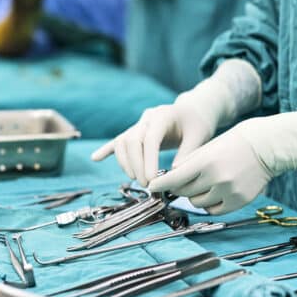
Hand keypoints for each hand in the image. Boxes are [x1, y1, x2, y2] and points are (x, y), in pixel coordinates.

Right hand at [90, 96, 219, 186]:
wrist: (194, 111)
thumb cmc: (198, 124)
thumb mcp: (200, 137)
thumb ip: (187, 154)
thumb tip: (174, 173)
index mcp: (163, 116)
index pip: (150, 138)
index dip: (148, 160)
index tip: (152, 179)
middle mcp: (147, 118)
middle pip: (132, 140)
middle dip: (136, 165)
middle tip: (146, 184)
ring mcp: (139, 123)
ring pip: (123, 141)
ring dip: (126, 162)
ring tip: (136, 179)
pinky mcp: (135, 131)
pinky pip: (118, 140)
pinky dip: (107, 150)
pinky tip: (95, 158)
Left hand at [147, 122, 272, 214]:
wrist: (266, 146)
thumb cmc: (236, 143)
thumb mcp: (209, 147)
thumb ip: (190, 162)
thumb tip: (171, 178)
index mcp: (206, 161)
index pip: (175, 178)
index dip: (161, 184)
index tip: (152, 187)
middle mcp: (216, 178)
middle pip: (184, 192)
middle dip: (178, 188)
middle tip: (180, 182)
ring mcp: (228, 192)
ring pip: (197, 203)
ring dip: (194, 196)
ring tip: (203, 183)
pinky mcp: (238, 202)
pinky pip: (213, 210)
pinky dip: (208, 204)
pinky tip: (213, 193)